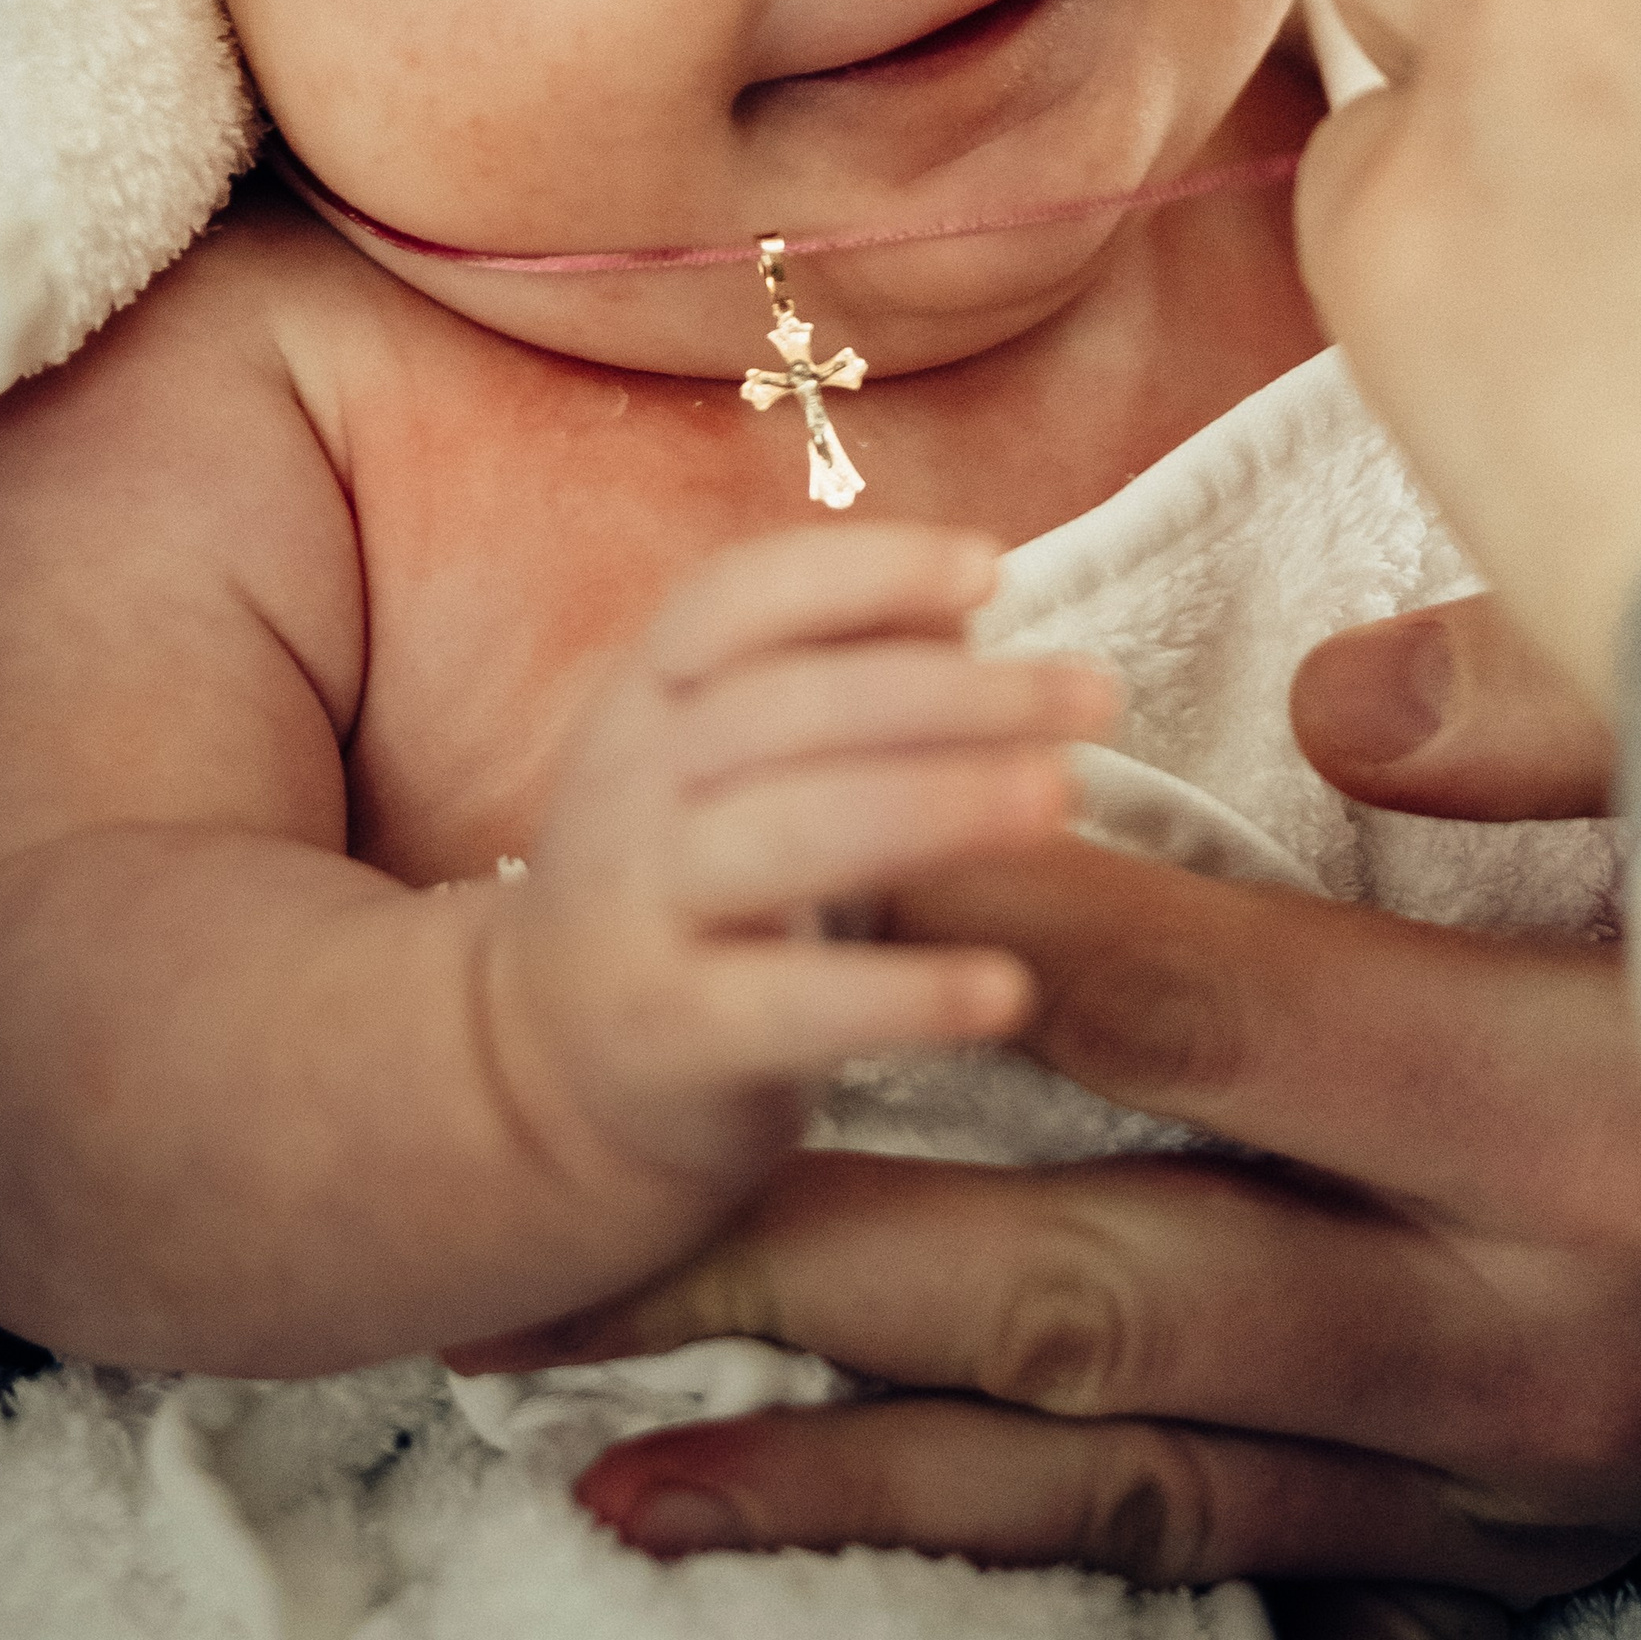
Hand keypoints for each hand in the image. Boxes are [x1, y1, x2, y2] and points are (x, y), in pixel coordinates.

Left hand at [475, 773, 1640, 1603]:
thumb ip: (1556, 720)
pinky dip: (975, 1547)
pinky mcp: (1450, 1564)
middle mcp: (1482, 1325)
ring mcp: (1457, 1483)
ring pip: (1090, 1464)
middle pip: (1081, 1273)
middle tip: (566, 1211)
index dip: (974, 920)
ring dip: (832, 1445)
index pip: (1203, 1001)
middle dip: (801, 1242)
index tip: (783, 840)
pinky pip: (1179, 1566)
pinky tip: (808, 1530)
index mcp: (1562, 1113)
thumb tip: (1325, 695)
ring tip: (598, 1424)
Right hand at [477, 527, 1117, 1273]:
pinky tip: (1006, 989)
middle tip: (1093, 694)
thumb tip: (966, 605)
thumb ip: (836, 675)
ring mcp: (640, 911)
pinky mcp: (670, 1037)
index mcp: (650, 695)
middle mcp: (629, 786)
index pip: (735, 599)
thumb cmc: (693, 879)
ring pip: (790, 834)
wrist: (547, 1071)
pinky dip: (905, 996)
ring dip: (938, 804)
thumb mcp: (728, 762)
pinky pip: (792, 1007)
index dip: (862, 572)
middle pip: (787, 708)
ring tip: (1060, 796)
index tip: (990, 569)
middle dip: (951, 693)